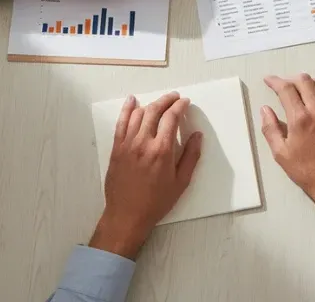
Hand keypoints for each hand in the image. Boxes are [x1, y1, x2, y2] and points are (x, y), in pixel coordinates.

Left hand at [89, 93, 201, 259]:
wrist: (126, 216)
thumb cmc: (156, 201)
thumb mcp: (181, 182)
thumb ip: (191, 156)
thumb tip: (197, 135)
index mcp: (162, 150)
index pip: (171, 117)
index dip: (179, 106)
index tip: (185, 102)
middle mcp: (144, 142)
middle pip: (155, 110)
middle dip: (167, 100)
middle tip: (175, 97)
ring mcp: (128, 144)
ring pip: (139, 114)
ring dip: (151, 103)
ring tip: (160, 102)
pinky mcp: (116, 148)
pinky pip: (121, 123)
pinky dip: (127, 109)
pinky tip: (132, 100)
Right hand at [261, 74, 314, 228]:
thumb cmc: (306, 170)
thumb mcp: (281, 154)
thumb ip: (270, 128)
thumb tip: (265, 109)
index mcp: (300, 119)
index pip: (286, 89)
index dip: (275, 81)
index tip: (268, 80)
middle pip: (304, 81)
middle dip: (290, 79)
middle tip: (282, 86)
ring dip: (306, 82)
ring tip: (297, 90)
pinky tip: (314, 99)